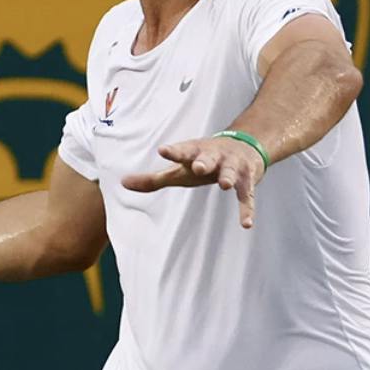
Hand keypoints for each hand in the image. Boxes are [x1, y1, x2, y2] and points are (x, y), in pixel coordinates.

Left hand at [122, 135, 265, 228]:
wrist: (246, 145)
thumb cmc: (204, 161)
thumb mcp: (179, 169)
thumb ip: (152, 179)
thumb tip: (122, 183)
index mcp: (195, 153)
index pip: (182, 151)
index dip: (174, 152)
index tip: (163, 151)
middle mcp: (215, 157)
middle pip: (208, 158)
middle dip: (204, 161)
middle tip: (199, 166)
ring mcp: (232, 167)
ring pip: (230, 172)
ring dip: (228, 177)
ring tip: (225, 184)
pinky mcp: (247, 180)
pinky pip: (247, 196)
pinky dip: (247, 209)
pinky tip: (246, 224)